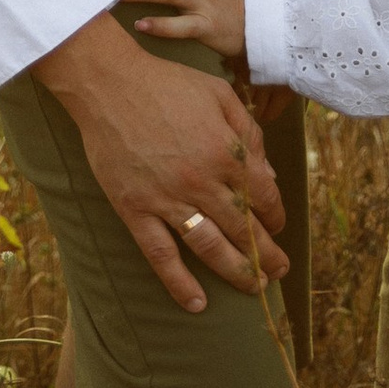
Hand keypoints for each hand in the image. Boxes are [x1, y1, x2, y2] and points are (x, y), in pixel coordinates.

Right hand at [31, 6, 284, 310]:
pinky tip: (196, 304)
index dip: (276, 215)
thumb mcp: (219, 93)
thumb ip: (249, 132)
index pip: (263, 196)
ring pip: (210, 247)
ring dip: (236, 272)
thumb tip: (269, 174)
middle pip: (243, 228)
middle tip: (279, 271)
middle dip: (267, 254)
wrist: (109, 84)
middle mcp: (202, 181)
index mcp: (226, 151)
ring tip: (255, 288)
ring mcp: (168, 199)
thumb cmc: (167, 83)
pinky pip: (161, 255)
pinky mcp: (135, 210)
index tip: (278, 226)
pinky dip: (179, 283)